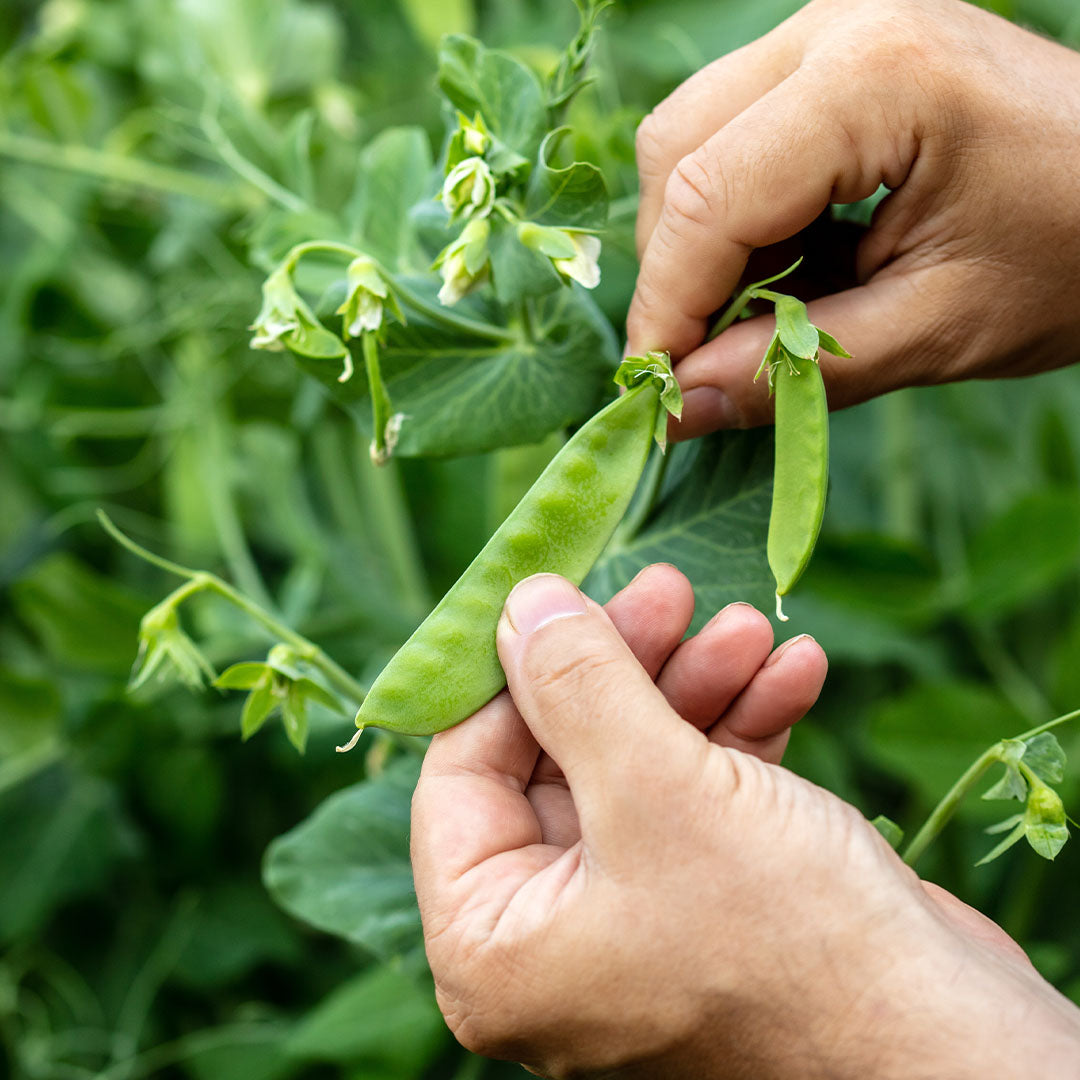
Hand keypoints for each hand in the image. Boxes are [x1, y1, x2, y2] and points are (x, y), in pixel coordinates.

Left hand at [411, 566, 1079, 1077]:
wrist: (949, 1049)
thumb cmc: (786, 942)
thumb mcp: (656, 789)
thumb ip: (574, 687)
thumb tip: (516, 605)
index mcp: (498, 945)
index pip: (462, 775)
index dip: (512, 677)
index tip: (563, 595)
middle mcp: (555, 938)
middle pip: (562, 757)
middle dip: (627, 667)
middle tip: (672, 589)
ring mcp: (638, 917)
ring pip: (640, 765)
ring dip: (698, 688)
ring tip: (750, 628)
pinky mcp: (714, 900)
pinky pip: (703, 796)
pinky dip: (743, 732)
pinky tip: (793, 675)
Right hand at [627, 0, 1079, 438]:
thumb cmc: (1073, 253)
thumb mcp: (937, 328)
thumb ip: (797, 369)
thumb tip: (681, 408)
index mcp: (876, 79)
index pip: (707, 197)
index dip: (667, 306)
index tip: (661, 392)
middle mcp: (837, 26)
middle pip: (677, 152)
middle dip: (676, 272)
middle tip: (707, 359)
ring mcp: (831, 30)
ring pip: (689, 140)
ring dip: (699, 246)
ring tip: (759, 315)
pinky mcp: (831, 56)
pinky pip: (730, 135)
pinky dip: (732, 220)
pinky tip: (784, 270)